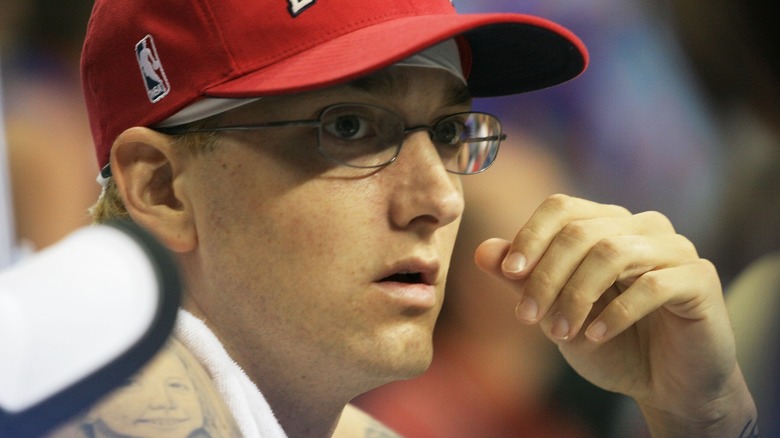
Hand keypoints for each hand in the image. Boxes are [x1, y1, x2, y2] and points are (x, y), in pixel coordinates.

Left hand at [474, 194, 756, 436]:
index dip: (531, 235)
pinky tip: (596, 336)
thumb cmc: (610, 344)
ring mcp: (675, 248)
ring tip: (559, 333)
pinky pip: (653, 284)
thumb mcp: (555, 313)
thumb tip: (483, 250)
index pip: (562, 207)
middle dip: (547, 275)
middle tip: (527, 317)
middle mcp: (642, 226)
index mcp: (607, 224)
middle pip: (581, 231)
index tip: (509, 273)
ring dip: (576, 296)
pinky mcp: (700, 278)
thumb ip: (523, 281)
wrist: (666, 386)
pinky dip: (616, 312)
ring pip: (612, 253)